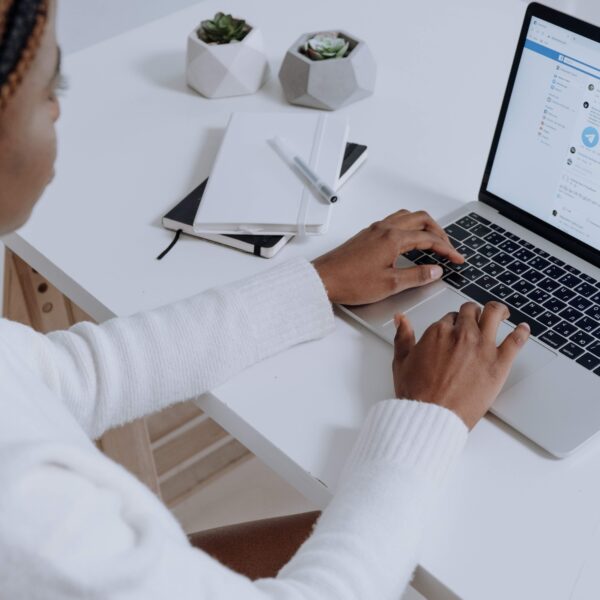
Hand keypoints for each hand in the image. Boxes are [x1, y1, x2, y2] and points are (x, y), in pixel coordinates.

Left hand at [312, 209, 463, 304]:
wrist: (323, 279)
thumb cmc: (350, 282)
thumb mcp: (390, 285)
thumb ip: (416, 276)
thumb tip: (435, 271)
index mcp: (393, 238)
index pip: (429, 238)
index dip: (447, 249)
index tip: (457, 259)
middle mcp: (384, 229)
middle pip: (421, 219)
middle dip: (438, 232)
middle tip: (447, 248)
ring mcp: (374, 230)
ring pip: (406, 217)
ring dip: (423, 225)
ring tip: (431, 240)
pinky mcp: (366, 235)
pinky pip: (393, 221)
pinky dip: (408, 227)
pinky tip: (407, 241)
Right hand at [392, 301, 530, 428]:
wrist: (432, 416)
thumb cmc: (417, 394)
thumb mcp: (402, 361)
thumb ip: (402, 336)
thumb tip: (401, 319)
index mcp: (438, 332)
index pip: (450, 317)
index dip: (453, 322)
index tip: (455, 329)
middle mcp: (461, 334)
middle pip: (471, 312)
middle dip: (472, 313)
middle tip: (476, 318)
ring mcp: (482, 347)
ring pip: (494, 315)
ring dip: (498, 311)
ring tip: (501, 313)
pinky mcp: (499, 363)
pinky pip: (516, 341)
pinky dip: (522, 332)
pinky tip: (524, 329)